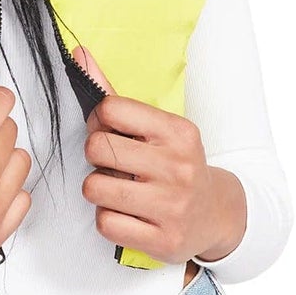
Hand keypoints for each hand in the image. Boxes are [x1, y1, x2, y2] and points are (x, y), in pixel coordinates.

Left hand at [74, 43, 244, 264]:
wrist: (216, 214)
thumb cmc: (175, 164)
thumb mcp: (155, 127)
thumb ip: (114, 94)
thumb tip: (79, 55)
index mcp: (178, 132)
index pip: (111, 109)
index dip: (100, 121)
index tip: (113, 133)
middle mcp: (179, 167)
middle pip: (97, 148)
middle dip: (96, 157)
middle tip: (114, 164)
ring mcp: (172, 206)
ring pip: (94, 188)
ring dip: (98, 190)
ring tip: (120, 190)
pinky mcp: (163, 240)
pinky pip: (105, 223)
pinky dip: (108, 219)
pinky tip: (128, 214)